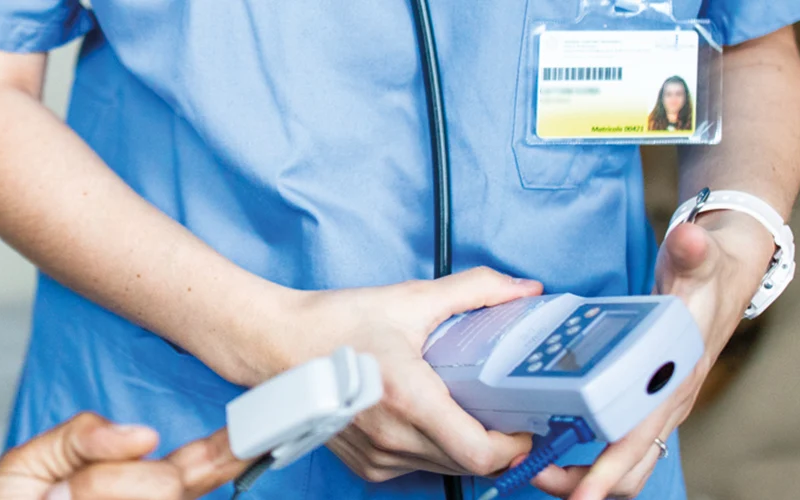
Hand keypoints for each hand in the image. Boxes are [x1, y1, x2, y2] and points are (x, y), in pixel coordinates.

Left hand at [0, 412, 253, 499]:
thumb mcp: (26, 466)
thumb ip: (79, 437)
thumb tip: (143, 435)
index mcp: (126, 487)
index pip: (190, 468)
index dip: (222, 452)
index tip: (244, 439)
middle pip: (167, 484)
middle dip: (112, 481)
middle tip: (72, 494)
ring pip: (154, 493)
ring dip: (97, 492)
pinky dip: (95, 494)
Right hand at [275, 267, 542, 481]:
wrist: (274, 345)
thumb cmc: (333, 324)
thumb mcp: (409, 300)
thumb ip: (474, 291)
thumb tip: (522, 290)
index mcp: (410, 400)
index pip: (481, 453)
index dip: (516, 445)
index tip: (525, 422)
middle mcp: (394, 438)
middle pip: (471, 464)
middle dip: (497, 441)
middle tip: (506, 408)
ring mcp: (378, 457)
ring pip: (446, 468)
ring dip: (466, 446)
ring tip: (467, 406)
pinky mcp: (367, 465)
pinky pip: (419, 467)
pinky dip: (435, 448)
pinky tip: (431, 415)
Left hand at [530, 212, 776, 498]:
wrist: (721, 278)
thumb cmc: (706, 276)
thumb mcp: (699, 259)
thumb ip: (692, 251)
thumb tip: (687, 238)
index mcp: (675, 380)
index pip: (641, 439)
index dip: (609, 471)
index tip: (580, 496)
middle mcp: (666, 403)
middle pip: (630, 469)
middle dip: (583, 483)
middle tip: (532, 472)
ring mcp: (653, 406)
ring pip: (622, 463)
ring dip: (581, 473)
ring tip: (533, 464)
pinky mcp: (641, 401)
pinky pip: (613, 442)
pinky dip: (584, 451)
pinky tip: (547, 437)